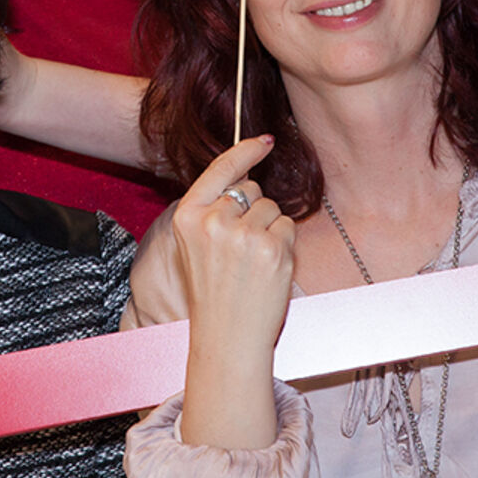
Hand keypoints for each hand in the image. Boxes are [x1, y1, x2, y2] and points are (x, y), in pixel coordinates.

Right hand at [170, 135, 294, 347]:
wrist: (227, 337)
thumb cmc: (215, 293)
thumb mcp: (199, 245)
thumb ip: (216, 211)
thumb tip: (248, 176)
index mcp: (188, 217)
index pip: (220, 169)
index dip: (245, 151)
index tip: (264, 140)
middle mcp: (213, 221)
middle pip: (251, 190)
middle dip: (255, 210)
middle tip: (244, 250)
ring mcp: (243, 234)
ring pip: (272, 208)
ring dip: (271, 230)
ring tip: (254, 264)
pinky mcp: (271, 248)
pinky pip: (288, 227)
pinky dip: (285, 245)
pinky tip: (269, 269)